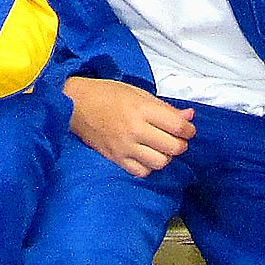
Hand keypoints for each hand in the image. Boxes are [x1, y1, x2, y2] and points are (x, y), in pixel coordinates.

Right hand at [65, 76, 195, 176]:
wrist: (75, 104)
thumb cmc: (107, 93)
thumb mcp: (137, 92)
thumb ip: (164, 107)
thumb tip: (189, 116)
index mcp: (141, 109)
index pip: (178, 126)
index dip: (189, 129)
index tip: (187, 128)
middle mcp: (134, 129)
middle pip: (173, 147)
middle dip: (180, 144)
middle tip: (176, 138)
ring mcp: (125, 147)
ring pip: (160, 163)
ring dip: (165, 156)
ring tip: (160, 147)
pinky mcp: (116, 158)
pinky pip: (142, 172)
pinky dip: (148, 166)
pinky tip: (145, 156)